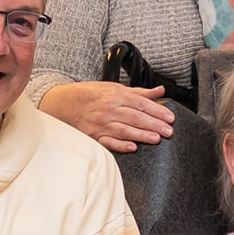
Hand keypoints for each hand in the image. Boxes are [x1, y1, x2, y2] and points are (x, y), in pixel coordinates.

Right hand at [40, 79, 176, 152]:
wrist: (63, 103)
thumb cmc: (90, 95)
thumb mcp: (114, 87)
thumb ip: (139, 92)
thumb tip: (160, 91)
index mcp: (115, 95)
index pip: (141, 103)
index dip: (157, 111)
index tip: (170, 117)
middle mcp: (109, 109)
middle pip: (135, 117)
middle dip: (154, 124)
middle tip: (168, 130)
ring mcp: (101, 124)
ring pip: (125, 130)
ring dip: (142, 135)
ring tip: (157, 138)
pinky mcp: (94, 137)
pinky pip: (109, 142)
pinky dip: (121, 145)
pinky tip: (132, 147)